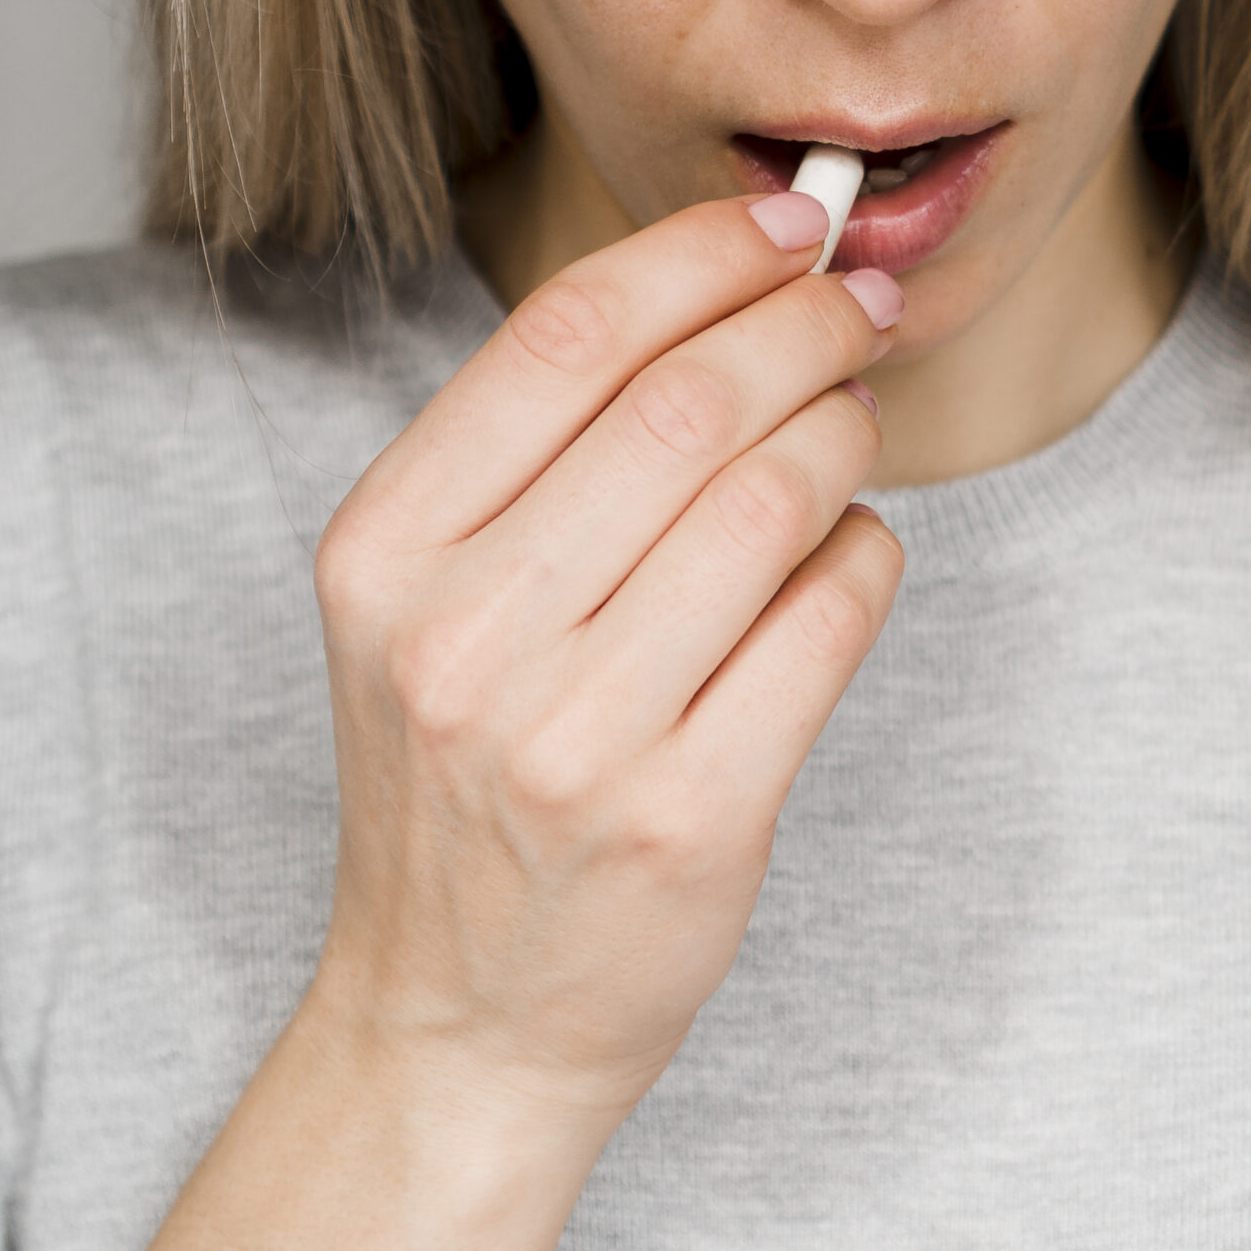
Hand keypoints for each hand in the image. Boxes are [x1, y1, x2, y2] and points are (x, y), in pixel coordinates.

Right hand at [309, 194, 904, 1131]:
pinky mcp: (695, 816)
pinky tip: (848, 559)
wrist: (459, 1025)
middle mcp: (467, 639)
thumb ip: (530, 475)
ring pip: (773, 501)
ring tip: (852, 434)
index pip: (564, 337)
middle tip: (857, 312)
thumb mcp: (423, 622)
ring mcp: (581, 738)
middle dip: (804, 326)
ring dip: (844, 437)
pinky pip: (828, 620)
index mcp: (385, 557)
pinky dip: (865, 559)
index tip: (780, 226)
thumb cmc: (463, 809)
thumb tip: (719, 302)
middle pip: (686, 404)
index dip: (698, 253)